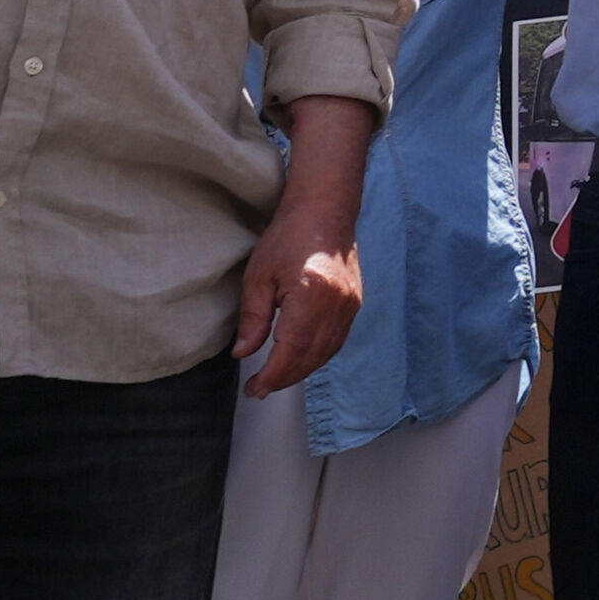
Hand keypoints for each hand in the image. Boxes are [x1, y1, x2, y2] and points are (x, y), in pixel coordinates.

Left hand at [235, 195, 363, 397]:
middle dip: (284, 378)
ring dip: (301, 370)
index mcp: (312, 296)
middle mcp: (337, 305)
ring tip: (276, 377)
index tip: (253, 389)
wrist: (326, 211)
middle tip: (259, 388)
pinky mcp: (355, 303)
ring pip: (326, 353)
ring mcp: (351, 305)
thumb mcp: (258, 276)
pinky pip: (336, 341)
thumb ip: (252, 318)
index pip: (291, 351)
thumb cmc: (289, 236)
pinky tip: (300, 358)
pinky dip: (317, 356)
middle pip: (311, 357)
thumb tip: (243, 353)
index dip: (272, 376)